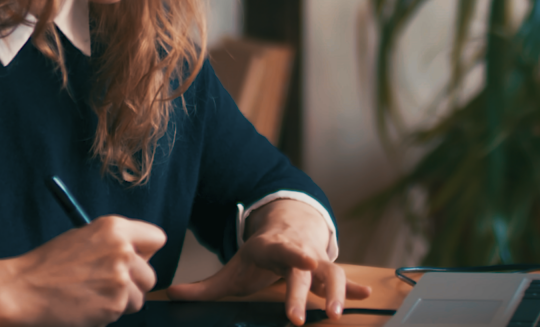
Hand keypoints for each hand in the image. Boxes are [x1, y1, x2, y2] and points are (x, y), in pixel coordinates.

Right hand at [0, 215, 165, 326]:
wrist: (23, 289)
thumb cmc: (48, 265)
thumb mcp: (83, 238)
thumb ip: (114, 243)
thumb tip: (139, 255)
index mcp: (115, 227)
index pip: (157, 238)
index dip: (145, 252)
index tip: (134, 260)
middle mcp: (123, 250)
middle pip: (151, 274)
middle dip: (134, 283)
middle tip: (106, 284)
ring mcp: (121, 278)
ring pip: (140, 297)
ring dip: (121, 301)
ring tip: (92, 294)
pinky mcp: (115, 304)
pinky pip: (123, 313)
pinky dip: (107, 313)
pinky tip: (86, 305)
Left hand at [166, 200, 371, 325]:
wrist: (288, 227)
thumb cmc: (260, 254)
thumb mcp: (234, 267)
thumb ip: (204, 287)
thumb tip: (171, 295)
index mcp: (272, 247)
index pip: (283, 250)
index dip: (295, 255)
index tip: (307, 263)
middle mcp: (298, 251)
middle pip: (306, 272)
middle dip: (309, 291)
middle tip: (316, 310)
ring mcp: (317, 259)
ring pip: (332, 273)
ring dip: (338, 292)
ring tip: (338, 313)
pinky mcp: (329, 269)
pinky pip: (344, 278)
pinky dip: (355, 288)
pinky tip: (367, 296)